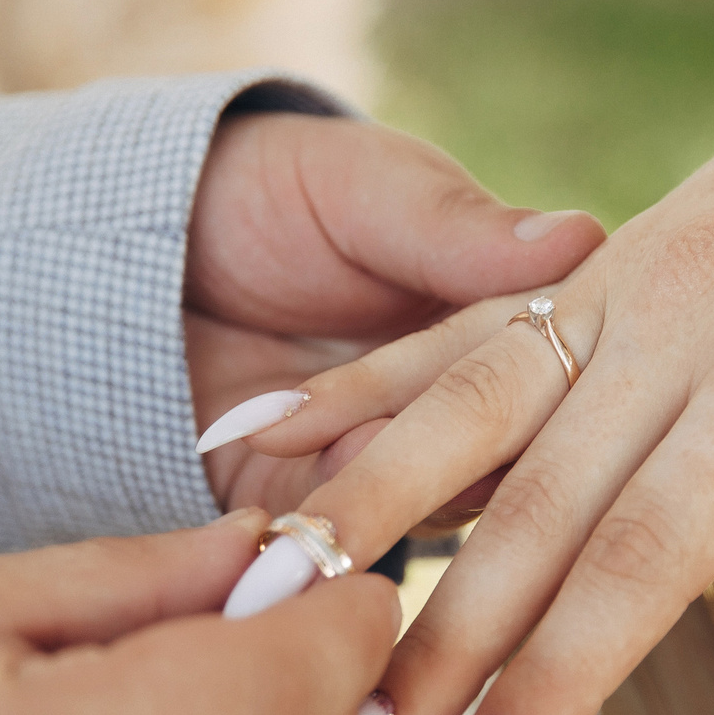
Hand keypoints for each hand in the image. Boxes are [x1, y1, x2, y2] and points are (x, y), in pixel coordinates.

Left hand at [182, 111, 604, 515]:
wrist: (128, 240)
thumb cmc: (265, 188)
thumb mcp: (364, 191)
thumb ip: (458, 229)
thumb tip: (585, 237)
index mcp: (501, 310)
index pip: (559, 357)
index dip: (566, 377)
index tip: (564, 379)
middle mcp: (460, 397)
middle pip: (511, 446)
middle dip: (494, 452)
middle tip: (471, 440)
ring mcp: (388, 457)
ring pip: (435, 499)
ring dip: (409, 486)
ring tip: (367, 454)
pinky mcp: (311, 502)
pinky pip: (342, 526)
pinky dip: (331, 509)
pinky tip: (301, 470)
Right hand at [226, 0, 713, 714]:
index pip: (640, 554)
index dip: (550, 678)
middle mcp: (674, 315)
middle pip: (527, 504)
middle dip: (435, 648)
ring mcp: (615, 279)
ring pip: (458, 410)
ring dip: (356, 517)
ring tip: (260, 610)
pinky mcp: (588, 263)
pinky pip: (457, 334)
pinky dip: (357, 391)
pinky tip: (255, 441)